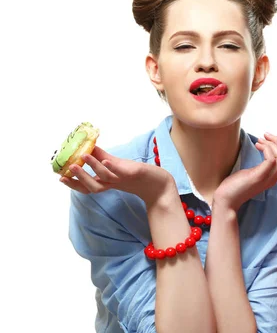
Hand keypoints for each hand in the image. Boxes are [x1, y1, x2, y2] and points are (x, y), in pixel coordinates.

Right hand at [59, 146, 175, 204]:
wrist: (159, 183)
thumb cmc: (137, 174)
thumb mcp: (117, 165)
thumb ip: (101, 157)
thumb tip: (86, 146)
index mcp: (107, 183)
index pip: (87, 186)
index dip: (74, 183)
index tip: (60, 176)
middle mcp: (113, 183)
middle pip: (93, 186)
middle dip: (80, 178)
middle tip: (67, 169)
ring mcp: (124, 179)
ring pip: (105, 177)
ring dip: (93, 167)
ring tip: (83, 157)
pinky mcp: (135, 174)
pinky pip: (122, 172)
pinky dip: (113, 167)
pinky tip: (107, 160)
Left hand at [212, 133, 276, 211]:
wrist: (227, 200)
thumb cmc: (237, 185)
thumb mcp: (255, 172)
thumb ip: (263, 163)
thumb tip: (266, 146)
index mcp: (276, 175)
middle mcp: (275, 177)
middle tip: (267, 136)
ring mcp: (268, 177)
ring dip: (274, 143)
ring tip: (261, 140)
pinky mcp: (259, 176)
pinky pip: (271, 159)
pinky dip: (266, 148)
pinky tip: (257, 145)